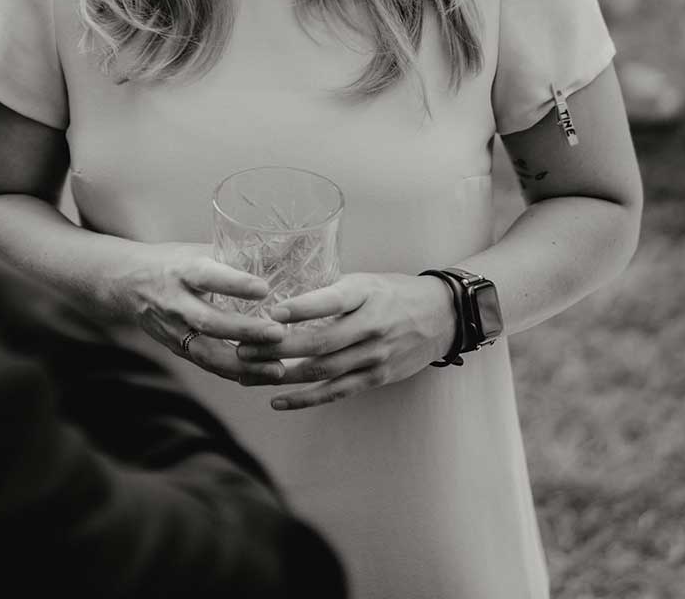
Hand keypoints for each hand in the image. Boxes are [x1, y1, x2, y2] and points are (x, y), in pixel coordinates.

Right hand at [111, 242, 289, 385]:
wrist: (127, 283)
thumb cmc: (173, 263)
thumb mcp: (197, 251)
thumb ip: (234, 256)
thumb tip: (283, 250)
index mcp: (183, 271)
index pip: (208, 278)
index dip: (235, 284)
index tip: (264, 288)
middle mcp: (175, 303)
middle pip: (210, 321)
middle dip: (246, 331)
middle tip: (278, 333)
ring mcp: (174, 331)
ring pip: (208, 353)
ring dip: (244, 364)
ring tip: (277, 369)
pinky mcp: (177, 349)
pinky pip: (207, 365)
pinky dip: (235, 373)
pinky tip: (261, 377)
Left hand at [235, 273, 457, 410]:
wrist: (441, 316)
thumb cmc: (394, 294)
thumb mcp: (365, 282)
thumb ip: (331, 293)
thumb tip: (283, 303)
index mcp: (365, 295)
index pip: (331, 301)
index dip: (301, 309)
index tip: (270, 313)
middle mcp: (370, 326)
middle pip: (319, 342)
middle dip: (277, 348)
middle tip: (243, 347)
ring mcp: (374, 356)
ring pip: (322, 371)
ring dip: (282, 375)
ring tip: (248, 374)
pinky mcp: (375, 377)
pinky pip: (335, 392)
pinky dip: (305, 399)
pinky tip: (278, 401)